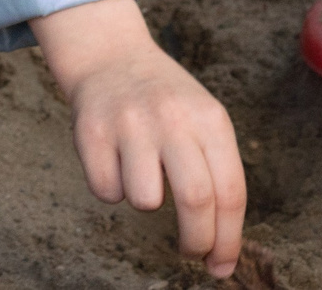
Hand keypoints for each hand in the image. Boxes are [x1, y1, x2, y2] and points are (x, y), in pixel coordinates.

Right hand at [35, 0, 244, 277]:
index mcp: (209, 119)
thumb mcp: (203, 121)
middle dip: (197, 241)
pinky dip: (111, 189)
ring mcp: (130, 122)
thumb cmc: (165, 104)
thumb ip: (217, 173)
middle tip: (192, 253)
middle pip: (196, 199)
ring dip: (146, 201)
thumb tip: (221, 249)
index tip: (221, 266)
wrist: (110, 55)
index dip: (229, 239)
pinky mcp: (92, 130)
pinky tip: (114, 161)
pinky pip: (106, 192)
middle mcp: (172, 117)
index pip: (229, 192)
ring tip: (142, 175)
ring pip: (145, 200)